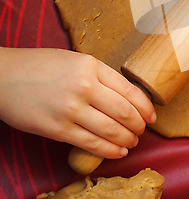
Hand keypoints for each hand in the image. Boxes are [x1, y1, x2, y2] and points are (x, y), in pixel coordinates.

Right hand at [0, 47, 155, 158]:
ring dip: (127, 139)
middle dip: (139, 125)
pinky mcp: (57, 129)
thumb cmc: (41, 67)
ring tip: (132, 142)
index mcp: (92, 66)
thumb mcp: (76, 61)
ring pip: (111, 130)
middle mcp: (85, 87)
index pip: (130, 90)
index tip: (152, 115)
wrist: (3, 77)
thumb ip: (101, 76)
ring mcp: (71, 109)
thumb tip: (127, 96)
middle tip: (143, 130)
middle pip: (125, 112)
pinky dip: (109, 150)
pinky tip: (118, 151)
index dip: (146, 107)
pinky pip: (91, 144)